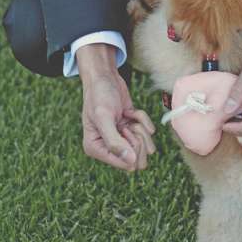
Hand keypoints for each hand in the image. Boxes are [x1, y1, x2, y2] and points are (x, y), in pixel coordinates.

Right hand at [78, 44, 155, 170]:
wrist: (105, 77)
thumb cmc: (99, 95)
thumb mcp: (104, 117)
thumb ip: (115, 142)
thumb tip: (131, 163)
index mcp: (96, 148)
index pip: (124, 164)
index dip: (131, 148)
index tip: (124, 130)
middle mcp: (108, 146)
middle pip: (137, 158)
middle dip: (138, 138)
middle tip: (129, 125)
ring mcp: (121, 137)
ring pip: (144, 145)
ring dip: (140, 127)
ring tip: (128, 116)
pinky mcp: (131, 128)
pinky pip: (146, 131)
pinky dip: (142, 119)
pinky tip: (132, 111)